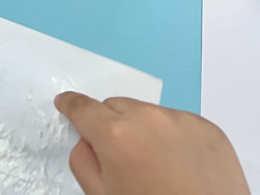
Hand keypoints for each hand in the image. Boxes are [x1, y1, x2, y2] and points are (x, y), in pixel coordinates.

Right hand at [55, 92, 250, 194]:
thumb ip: (84, 164)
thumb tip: (87, 143)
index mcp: (116, 136)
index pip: (83, 108)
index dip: (71, 107)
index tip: (67, 104)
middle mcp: (148, 119)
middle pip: (116, 108)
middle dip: (112, 126)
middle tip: (123, 161)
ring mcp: (181, 121)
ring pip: (148, 114)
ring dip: (145, 132)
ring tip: (158, 171)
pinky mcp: (208, 129)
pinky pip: (179, 123)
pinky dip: (174, 139)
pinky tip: (181, 170)